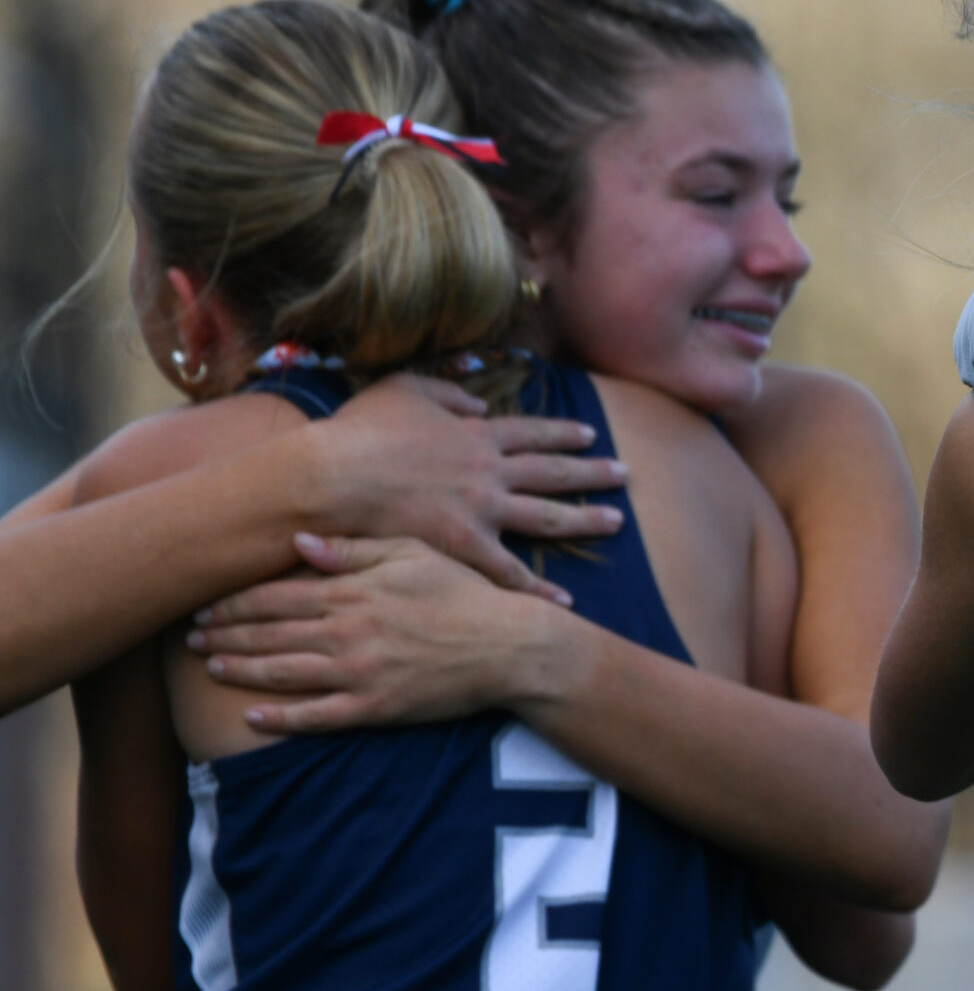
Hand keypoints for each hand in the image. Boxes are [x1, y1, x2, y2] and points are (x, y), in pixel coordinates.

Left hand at [189, 534, 563, 732]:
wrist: (509, 647)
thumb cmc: (466, 595)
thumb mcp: (415, 554)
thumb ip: (356, 549)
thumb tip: (301, 542)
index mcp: (355, 591)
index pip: (278, 596)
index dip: (235, 602)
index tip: (205, 604)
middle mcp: (348, 632)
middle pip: (270, 634)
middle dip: (225, 635)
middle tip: (190, 638)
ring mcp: (359, 673)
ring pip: (283, 672)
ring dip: (241, 670)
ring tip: (209, 667)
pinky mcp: (375, 708)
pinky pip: (316, 716)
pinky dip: (280, 717)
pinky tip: (253, 716)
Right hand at [305, 375, 629, 602]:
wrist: (332, 476)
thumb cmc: (357, 431)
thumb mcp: (401, 389)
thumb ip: (445, 390)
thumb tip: (479, 399)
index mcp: (475, 434)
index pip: (531, 432)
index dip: (562, 433)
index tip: (590, 433)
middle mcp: (489, 470)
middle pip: (552, 471)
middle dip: (592, 471)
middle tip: (625, 473)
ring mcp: (482, 509)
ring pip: (547, 516)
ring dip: (585, 519)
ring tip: (617, 522)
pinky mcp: (466, 546)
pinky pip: (511, 572)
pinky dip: (539, 588)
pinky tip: (566, 601)